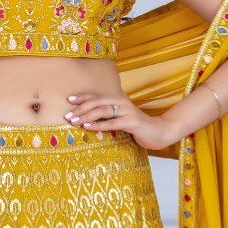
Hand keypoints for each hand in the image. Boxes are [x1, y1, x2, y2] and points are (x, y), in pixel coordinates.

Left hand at [64, 91, 184, 151]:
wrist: (158, 132)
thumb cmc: (136, 127)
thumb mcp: (119, 119)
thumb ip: (107, 117)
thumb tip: (86, 121)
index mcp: (118, 98)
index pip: (97, 95)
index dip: (83, 97)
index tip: (69, 100)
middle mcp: (122, 101)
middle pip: (98, 101)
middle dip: (81, 108)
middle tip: (68, 115)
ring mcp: (128, 111)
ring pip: (103, 111)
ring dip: (86, 116)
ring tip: (74, 122)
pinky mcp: (132, 122)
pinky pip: (112, 123)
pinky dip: (99, 125)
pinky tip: (88, 128)